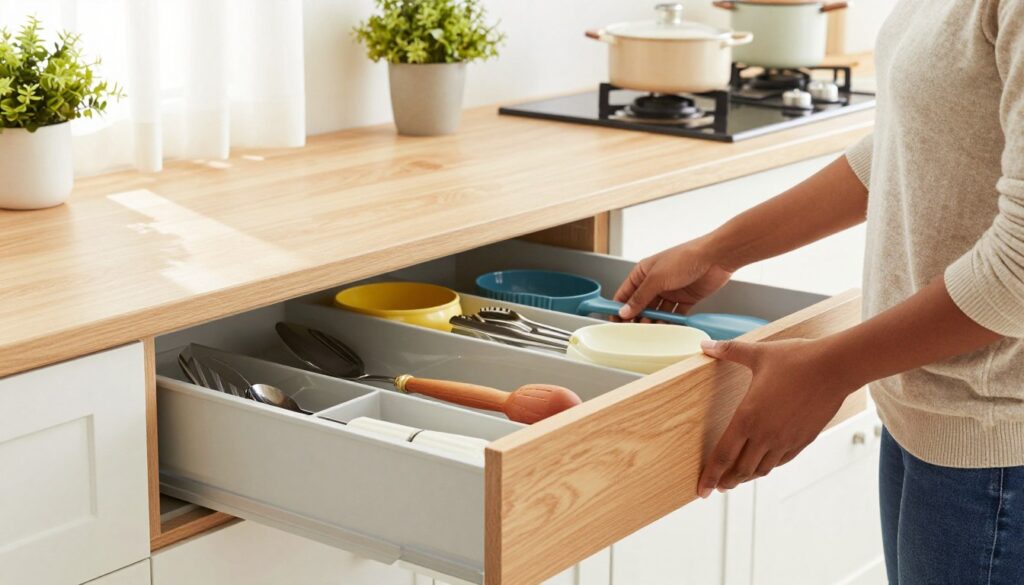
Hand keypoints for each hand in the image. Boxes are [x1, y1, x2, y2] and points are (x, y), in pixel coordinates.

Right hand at [613, 239, 733, 320]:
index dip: (619, 308)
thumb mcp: (657, 278)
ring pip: (657, 312)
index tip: (615, 322)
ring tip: (650, 332)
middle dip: (637, 318)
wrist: (716, 257)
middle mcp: (655, 282)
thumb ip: (640, 297)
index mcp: (643, 272)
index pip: (625, 293)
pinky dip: (670, 323)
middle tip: (633, 332)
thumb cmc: (686, 257)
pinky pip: (674, 315)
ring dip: (653, 322)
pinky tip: (667, 329)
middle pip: (641, 305)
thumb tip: (625, 311)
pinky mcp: (685, 299)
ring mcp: (670, 291)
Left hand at [696, 337, 857, 497]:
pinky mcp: (803, 440)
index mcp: (748, 417)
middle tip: (716, 486)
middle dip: (726, 481)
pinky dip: (768, 466)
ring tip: (737, 478)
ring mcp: (786, 440)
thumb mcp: (758, 354)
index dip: (710, 475)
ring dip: (746, 476)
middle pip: (740, 469)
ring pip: (761, 469)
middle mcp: (765, 435)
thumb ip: (729, 352)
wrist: (834, 368)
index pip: (723, 455)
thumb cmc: (796, 359)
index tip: (701, 489)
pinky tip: (764, 464)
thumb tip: (704, 345)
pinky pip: (781, 461)